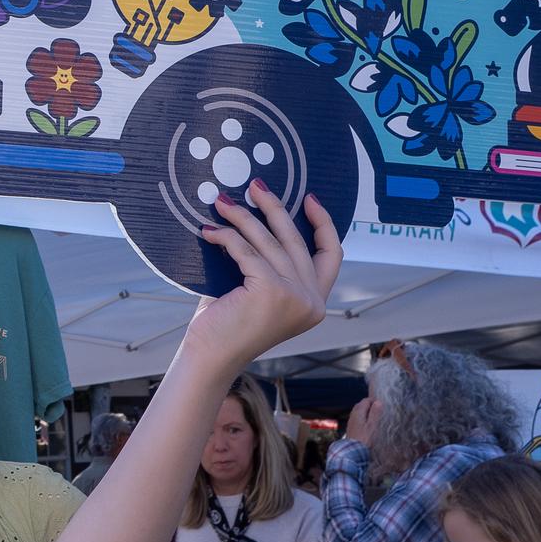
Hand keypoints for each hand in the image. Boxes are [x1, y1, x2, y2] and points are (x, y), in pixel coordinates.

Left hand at [186, 183, 341, 366]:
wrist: (210, 356)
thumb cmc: (227, 325)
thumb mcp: (258, 291)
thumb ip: (268, 264)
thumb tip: (256, 219)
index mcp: (315, 302)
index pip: (332, 255)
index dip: (323, 223)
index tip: (308, 198)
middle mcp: (312, 300)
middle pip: (297, 240)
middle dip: (274, 207)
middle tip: (255, 186)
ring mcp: (295, 296)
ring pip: (269, 242)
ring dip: (242, 216)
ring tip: (222, 202)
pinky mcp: (271, 291)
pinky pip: (247, 252)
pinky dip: (226, 237)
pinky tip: (208, 231)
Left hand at [345, 396, 380, 444]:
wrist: (353, 450)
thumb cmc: (364, 437)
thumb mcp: (372, 425)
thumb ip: (375, 413)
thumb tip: (378, 402)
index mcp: (358, 411)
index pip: (366, 400)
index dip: (374, 401)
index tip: (382, 405)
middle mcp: (353, 414)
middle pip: (361, 404)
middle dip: (370, 405)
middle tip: (379, 410)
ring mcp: (351, 420)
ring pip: (359, 411)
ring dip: (366, 411)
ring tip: (375, 417)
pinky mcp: (351, 426)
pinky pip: (357, 417)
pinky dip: (363, 417)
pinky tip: (368, 423)